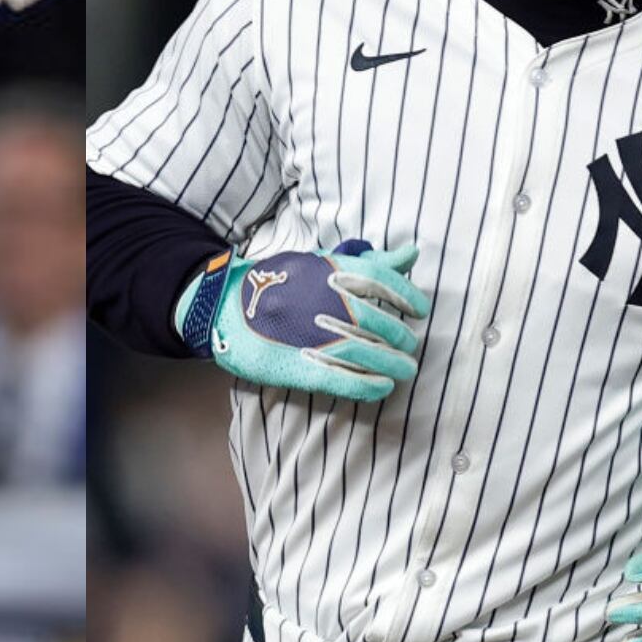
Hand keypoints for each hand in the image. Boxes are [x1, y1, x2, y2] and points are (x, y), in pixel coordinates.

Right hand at [176, 240, 429, 401]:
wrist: (221, 305)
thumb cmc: (278, 283)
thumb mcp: (320, 264)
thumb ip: (368, 263)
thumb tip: (413, 254)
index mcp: (326, 271)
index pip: (380, 280)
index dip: (407, 297)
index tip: (420, 311)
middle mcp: (318, 301)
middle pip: (376, 321)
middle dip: (400, 337)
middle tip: (410, 347)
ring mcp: (306, 335)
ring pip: (362, 352)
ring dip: (390, 364)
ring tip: (406, 370)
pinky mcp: (293, 366)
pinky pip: (338, 379)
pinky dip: (366, 385)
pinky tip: (382, 387)